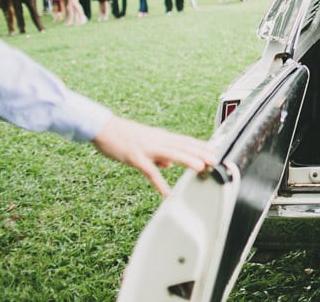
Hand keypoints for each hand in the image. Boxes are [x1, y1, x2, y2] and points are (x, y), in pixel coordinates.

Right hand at [91, 116, 215, 195]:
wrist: (103, 128)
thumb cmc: (124, 136)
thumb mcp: (146, 143)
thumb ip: (159, 155)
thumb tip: (170, 164)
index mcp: (161, 138)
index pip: (185, 141)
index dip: (200, 146)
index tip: (215, 151)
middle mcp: (158, 141)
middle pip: (183, 146)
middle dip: (200, 153)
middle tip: (215, 159)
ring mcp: (147, 148)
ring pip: (171, 154)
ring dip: (186, 160)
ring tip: (200, 167)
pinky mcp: (135, 157)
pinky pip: (149, 171)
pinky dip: (158, 181)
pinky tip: (166, 191)